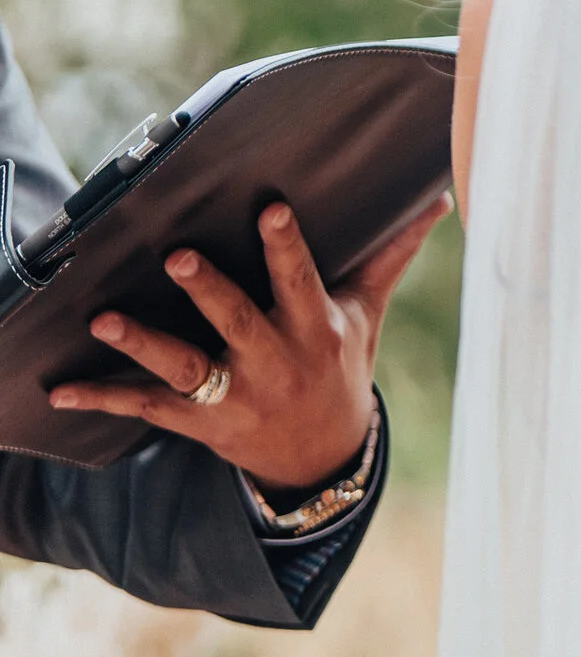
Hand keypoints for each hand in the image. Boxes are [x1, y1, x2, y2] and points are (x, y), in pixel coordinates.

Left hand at [49, 193, 451, 495]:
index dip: (286, 247)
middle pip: (238, 322)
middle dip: (209, 291)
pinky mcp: (200, 421)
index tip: (271, 209)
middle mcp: (276, 363)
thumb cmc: (342, 364)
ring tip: (106, 318)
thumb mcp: (368, 312)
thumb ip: (392, 255)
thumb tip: (441, 199)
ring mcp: (234, 395)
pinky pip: (146, 408)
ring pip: (185, 366)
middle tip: (179, 257)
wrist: (322, 457)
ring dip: (143, 343)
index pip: (302, 282)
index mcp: (317, 330)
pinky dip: (104, 396)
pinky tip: (63, 387)